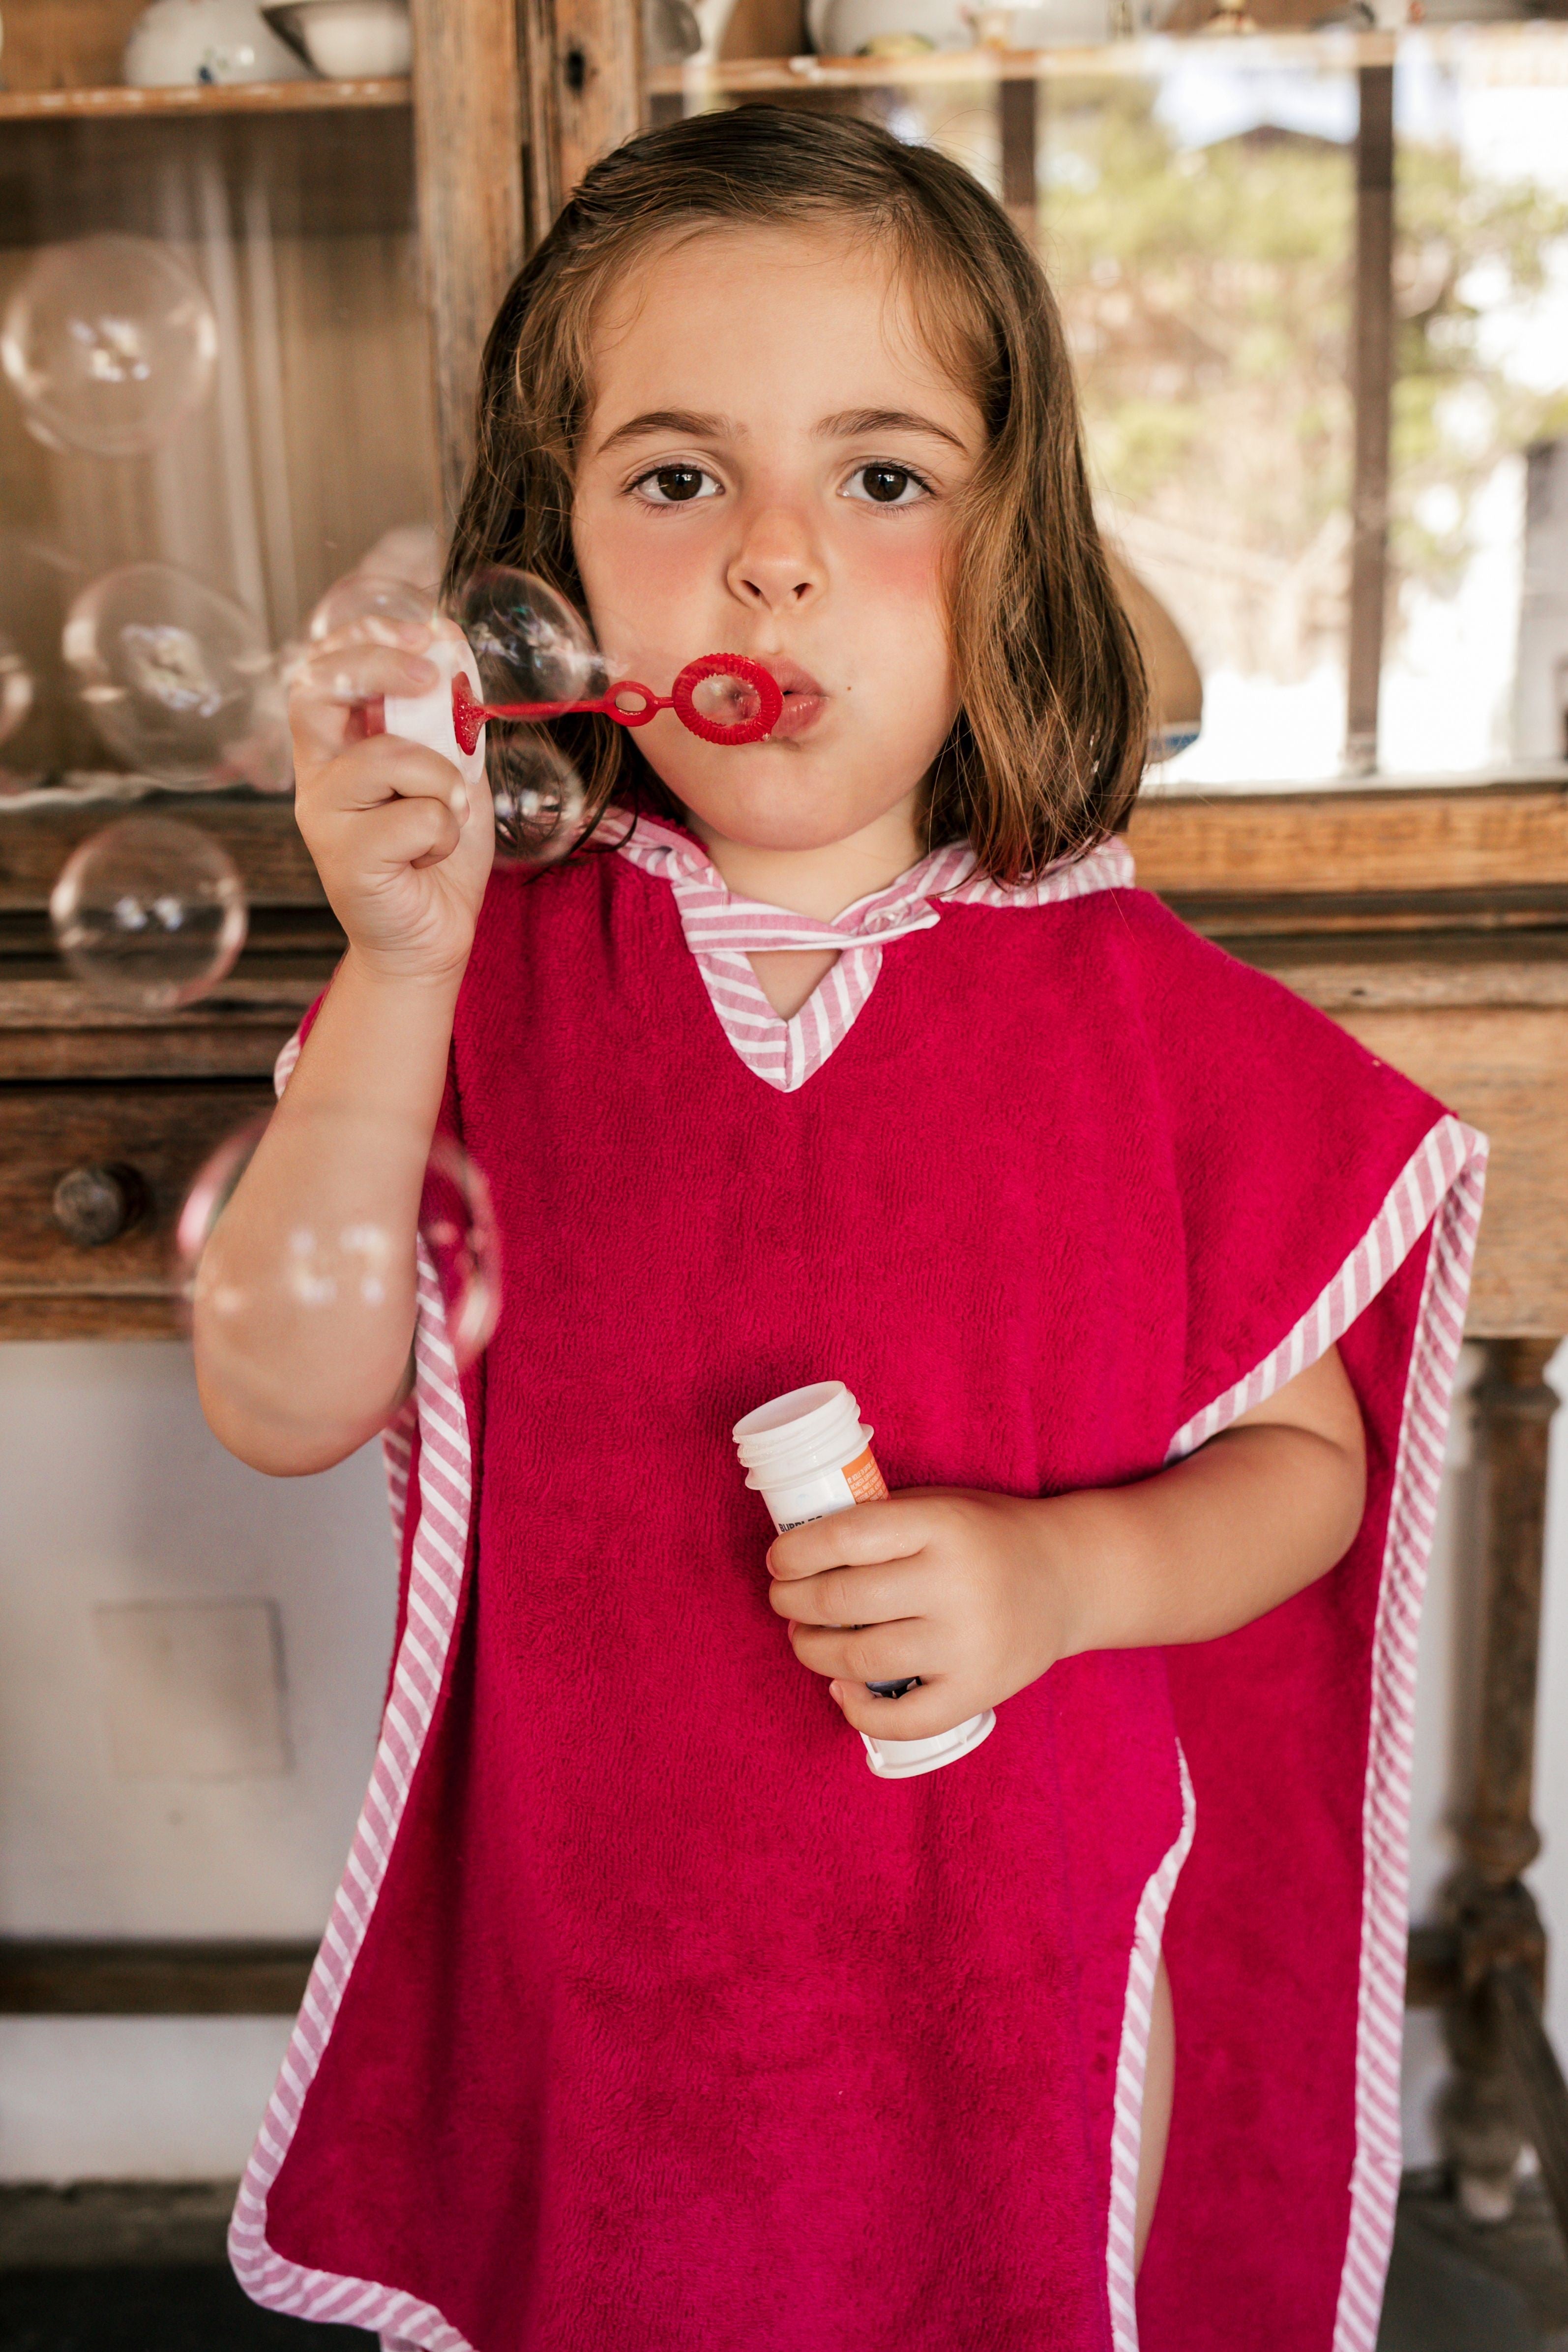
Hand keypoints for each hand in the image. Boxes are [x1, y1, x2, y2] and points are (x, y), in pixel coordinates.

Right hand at [290, 617, 493, 986]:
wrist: (430, 938)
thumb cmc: (435, 856)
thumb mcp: (453, 773)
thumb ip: (449, 720)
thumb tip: (455, 646)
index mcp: (336, 749)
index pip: (322, 670)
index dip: (365, 637)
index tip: (422, 632)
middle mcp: (317, 776)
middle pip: (319, 689)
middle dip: (379, 666)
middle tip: (429, 679)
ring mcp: (323, 816)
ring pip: (390, 757)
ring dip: (443, 781)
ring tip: (447, 816)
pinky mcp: (345, 858)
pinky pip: (417, 816)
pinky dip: (445, 833)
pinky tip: (428, 858)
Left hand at [766, 1490, 1076, 1742]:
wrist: (1068, 1578)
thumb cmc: (983, 1538)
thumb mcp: (937, 1508)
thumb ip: (880, 1524)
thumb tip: (798, 1555)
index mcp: (941, 1525)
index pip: (844, 1538)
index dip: (795, 1553)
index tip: (779, 1561)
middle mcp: (955, 1584)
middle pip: (840, 1601)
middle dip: (792, 1602)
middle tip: (785, 1600)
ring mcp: (968, 1643)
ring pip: (860, 1660)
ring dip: (813, 1652)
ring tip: (806, 1639)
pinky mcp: (978, 1691)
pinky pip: (902, 1719)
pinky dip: (858, 1709)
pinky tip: (843, 1688)